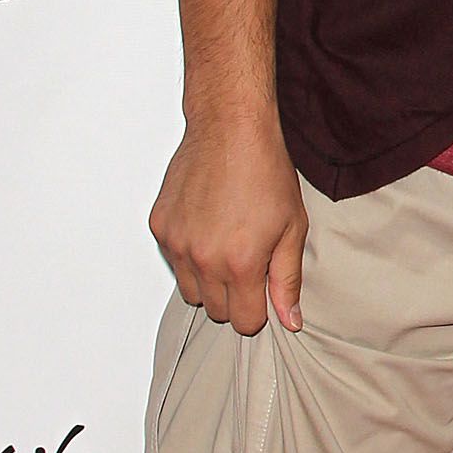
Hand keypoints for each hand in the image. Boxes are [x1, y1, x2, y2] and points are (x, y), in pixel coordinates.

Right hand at [149, 112, 307, 335]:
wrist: (230, 130)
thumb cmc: (265, 173)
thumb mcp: (292, 228)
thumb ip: (287, 280)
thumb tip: (289, 320)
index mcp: (240, 264)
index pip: (244, 322)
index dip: (258, 311)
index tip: (263, 290)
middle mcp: (203, 259)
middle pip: (215, 311)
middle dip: (234, 297)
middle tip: (248, 262)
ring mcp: (177, 243)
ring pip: (191, 290)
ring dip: (208, 279)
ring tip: (227, 244)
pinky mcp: (160, 226)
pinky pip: (174, 260)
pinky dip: (189, 254)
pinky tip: (207, 225)